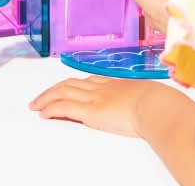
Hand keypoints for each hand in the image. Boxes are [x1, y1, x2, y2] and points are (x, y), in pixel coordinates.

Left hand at [29, 76, 152, 137]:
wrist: (156, 106)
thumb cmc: (159, 103)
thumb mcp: (149, 98)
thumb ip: (142, 101)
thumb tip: (150, 105)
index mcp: (114, 83)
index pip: (87, 82)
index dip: (73, 86)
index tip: (65, 89)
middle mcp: (100, 87)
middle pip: (69, 84)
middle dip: (54, 90)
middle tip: (42, 96)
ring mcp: (93, 98)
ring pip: (62, 92)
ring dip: (46, 98)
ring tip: (35, 104)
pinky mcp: (89, 111)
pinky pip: (63, 107)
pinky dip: (51, 109)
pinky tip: (43, 113)